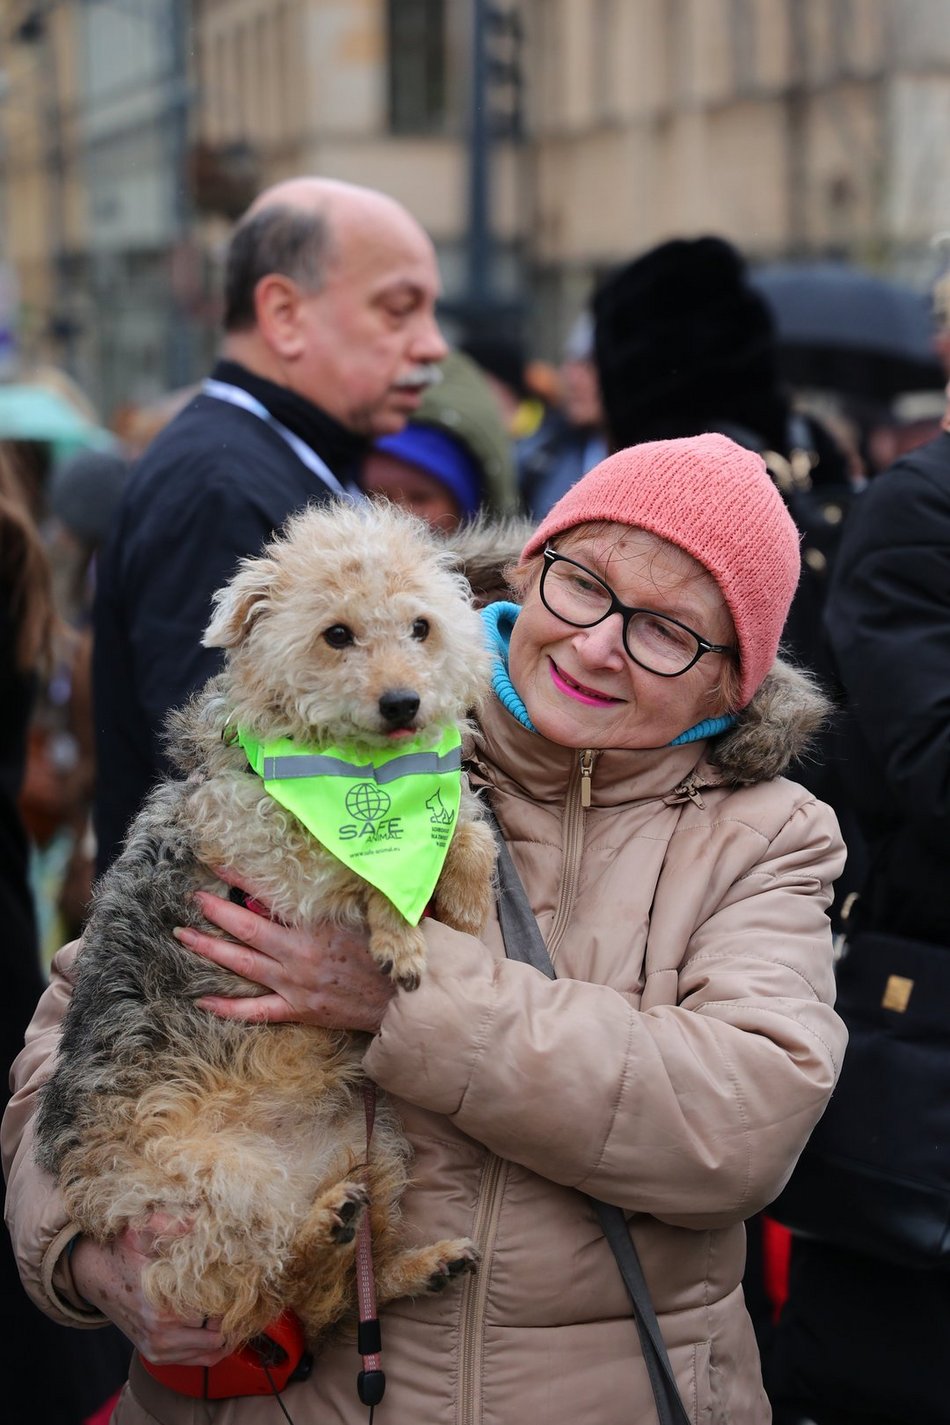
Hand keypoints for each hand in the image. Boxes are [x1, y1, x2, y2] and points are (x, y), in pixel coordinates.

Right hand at [71, 1220, 227, 1365]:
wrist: (92, 1275)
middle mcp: (160, 1335)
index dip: (229, 1296)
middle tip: (235, 1295)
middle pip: (216, 1335)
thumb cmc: (120, 1252)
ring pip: (210, 1352)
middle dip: (229, 1316)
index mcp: (160, 1308)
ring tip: (227, 1309)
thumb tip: (198, 1222)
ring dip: (222, 1333)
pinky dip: (210, 1346)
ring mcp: (157, 1349)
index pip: (214, 1312)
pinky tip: (215, 1324)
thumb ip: (169, 1225)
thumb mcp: (141, 1231)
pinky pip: (197, 1360)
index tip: (236, 1281)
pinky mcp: (155, 1355)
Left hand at [173, 879, 395, 1032]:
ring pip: (241, 966)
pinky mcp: (297, 1010)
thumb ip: (334, 901)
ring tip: (184, 936)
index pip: (268, 900)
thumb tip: (306, 885)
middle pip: (244, 931)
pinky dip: (226, 1008)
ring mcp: (293, 985)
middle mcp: (297, 955)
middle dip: (214, 914)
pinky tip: (202, 1001)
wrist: (402, 999)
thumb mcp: (365, 915)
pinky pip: (254, 1012)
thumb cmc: (388, 952)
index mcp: (313, 928)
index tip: (219, 868)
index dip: (241, 883)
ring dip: (210, 950)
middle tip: (191, 900)